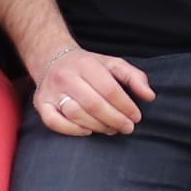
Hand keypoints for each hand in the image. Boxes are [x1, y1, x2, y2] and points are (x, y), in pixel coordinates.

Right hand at [30, 45, 154, 136]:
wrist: (53, 59)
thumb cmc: (88, 66)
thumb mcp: (113, 64)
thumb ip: (134, 77)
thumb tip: (150, 96)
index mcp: (85, 64)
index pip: (109, 89)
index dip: (125, 106)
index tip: (136, 116)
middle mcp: (66, 76)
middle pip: (94, 104)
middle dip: (115, 119)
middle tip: (128, 128)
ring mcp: (51, 91)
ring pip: (76, 115)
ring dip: (98, 126)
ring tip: (112, 129)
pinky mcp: (40, 104)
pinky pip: (54, 122)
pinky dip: (72, 130)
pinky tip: (88, 131)